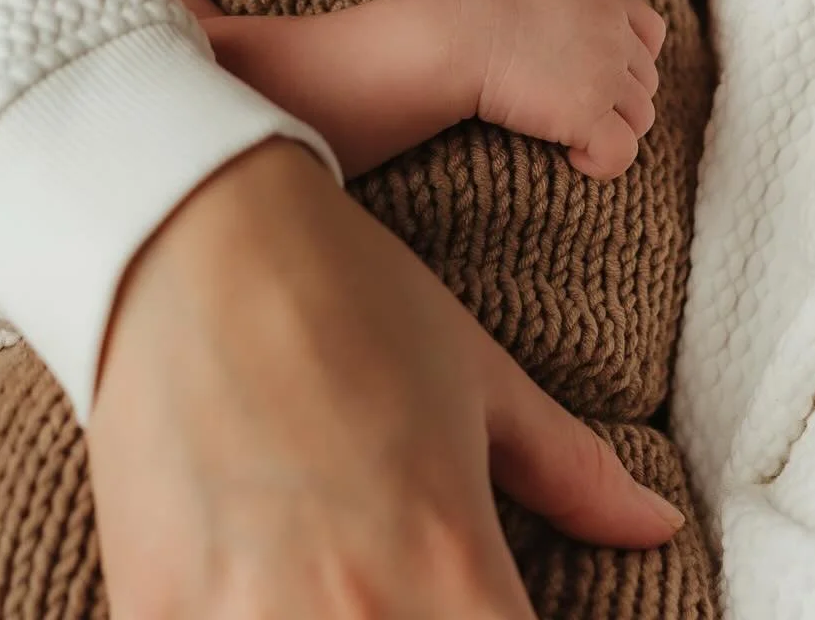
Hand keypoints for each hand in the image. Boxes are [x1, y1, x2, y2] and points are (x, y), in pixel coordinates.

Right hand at [88, 140, 684, 619]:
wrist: (185, 233)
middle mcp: (355, 615)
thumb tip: (657, 526)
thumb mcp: (475, 372)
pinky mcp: (157, 611)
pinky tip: (260, 582)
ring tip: (345, 577)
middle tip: (417, 578)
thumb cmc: (344, 289)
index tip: (497, 602)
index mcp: (450, 566)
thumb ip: (572, 472)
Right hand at [464, 0, 664, 178]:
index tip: (607, 76)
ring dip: (612, 131)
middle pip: (645, 83)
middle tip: (576, 110)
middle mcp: (615, 37)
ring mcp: (606, 76)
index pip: (653, 31)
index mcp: (605, 3)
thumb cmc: (488, 23)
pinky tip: (574, 156)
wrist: (465, 41)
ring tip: (571, 134)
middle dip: (619, 101)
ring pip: (641, 120)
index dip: (636, 59)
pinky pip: (622, 152)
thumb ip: (582, 18)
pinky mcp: (590, 114)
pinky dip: (603, 162)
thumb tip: (588, 53)